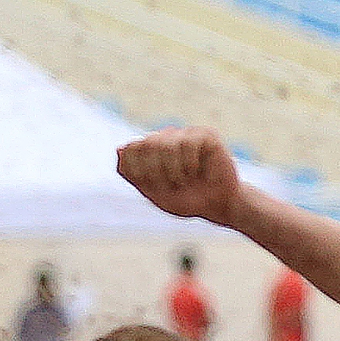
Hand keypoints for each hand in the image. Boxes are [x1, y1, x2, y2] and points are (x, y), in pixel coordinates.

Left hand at [118, 128, 243, 227]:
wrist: (219, 206)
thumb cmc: (187, 200)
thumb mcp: (153, 193)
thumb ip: (133, 173)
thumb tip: (119, 149)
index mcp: (151, 149)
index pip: (129, 150)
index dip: (139, 172)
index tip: (155, 187)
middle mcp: (167, 137)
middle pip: (145, 144)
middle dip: (156, 172)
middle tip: (173, 185)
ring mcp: (186, 134)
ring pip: (166, 144)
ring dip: (174, 171)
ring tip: (186, 180)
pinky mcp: (206, 135)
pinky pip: (187, 144)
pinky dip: (189, 165)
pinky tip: (198, 172)